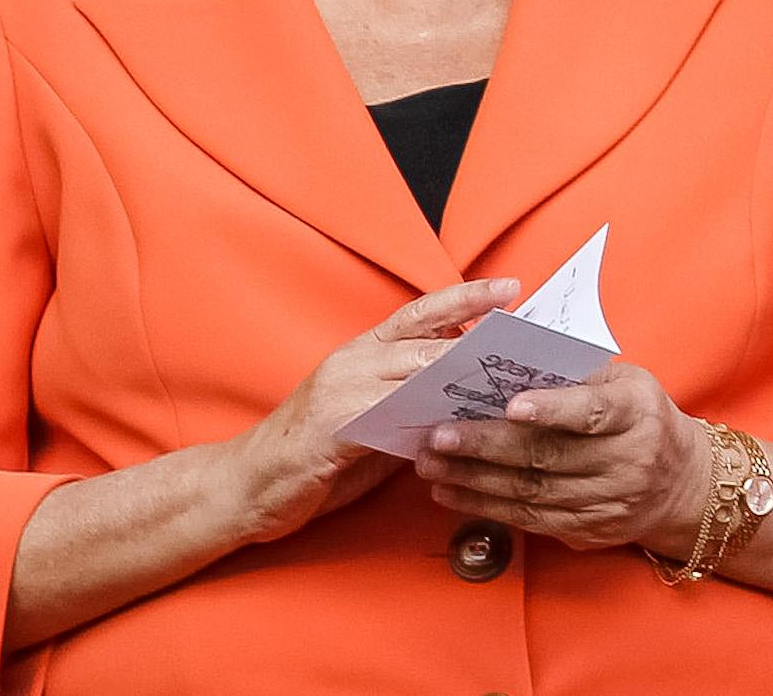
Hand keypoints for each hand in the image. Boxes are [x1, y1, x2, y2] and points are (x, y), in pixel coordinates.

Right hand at [218, 276, 524, 544]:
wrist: (242, 486)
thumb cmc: (316, 452)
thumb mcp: (373, 416)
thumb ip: (414, 398)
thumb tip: (472, 392)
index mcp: (363, 352)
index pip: (421, 313)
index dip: (466, 298)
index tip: (510, 286)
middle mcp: (352, 362)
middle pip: (428, 341)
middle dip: (481, 342)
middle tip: (529, 344)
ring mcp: (339, 392)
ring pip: (413, 374)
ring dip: (463, 380)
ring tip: (510, 383)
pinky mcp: (330, 428)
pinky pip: (386, 418)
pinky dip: (424, 423)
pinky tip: (456, 430)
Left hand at [416, 358, 712, 553]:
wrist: (682, 483)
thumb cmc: (642, 419)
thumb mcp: (626, 384)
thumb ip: (576, 376)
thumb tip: (506, 363)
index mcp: (638, 412)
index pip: (593, 411)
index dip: (552, 409)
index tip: (511, 404)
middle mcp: (629, 460)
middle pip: (548, 456)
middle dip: (486, 445)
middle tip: (438, 435)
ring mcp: (609, 501)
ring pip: (531, 492)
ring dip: (473, 479)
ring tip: (431, 463)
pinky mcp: (588, 531)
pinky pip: (528, 520)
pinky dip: (484, 506)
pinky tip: (452, 492)